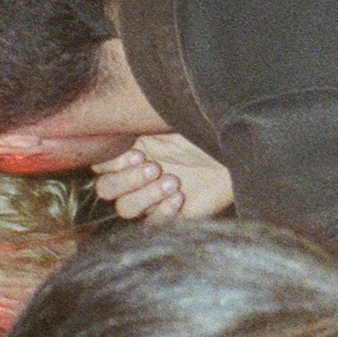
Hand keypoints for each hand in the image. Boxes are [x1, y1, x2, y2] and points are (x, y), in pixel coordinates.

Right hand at [93, 133, 233, 221]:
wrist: (238, 151)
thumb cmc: (205, 131)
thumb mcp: (169, 120)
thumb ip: (136, 120)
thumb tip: (104, 111)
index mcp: (133, 150)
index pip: (99, 166)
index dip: (110, 163)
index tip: (137, 151)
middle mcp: (138, 176)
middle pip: (105, 190)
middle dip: (126, 180)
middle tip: (155, 167)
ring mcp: (153, 198)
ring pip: (125, 209)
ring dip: (144, 196)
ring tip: (173, 182)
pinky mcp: (171, 216)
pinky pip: (150, 225)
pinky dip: (162, 213)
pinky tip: (180, 198)